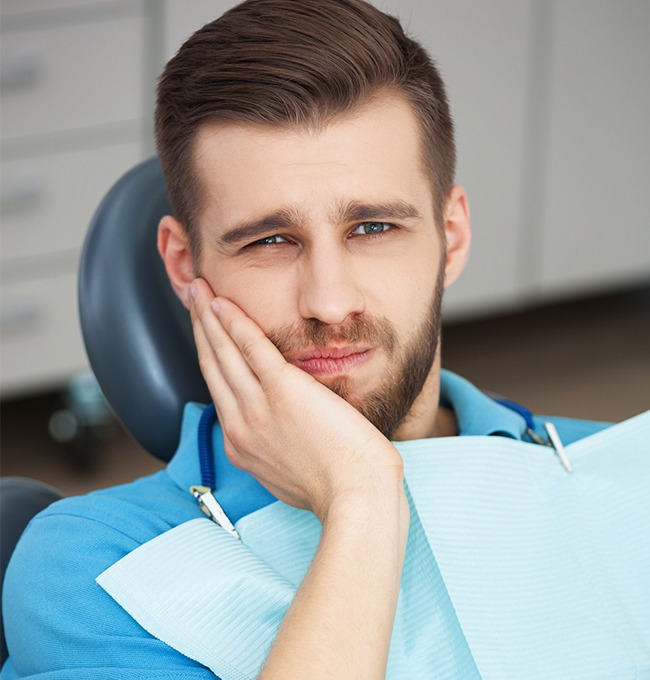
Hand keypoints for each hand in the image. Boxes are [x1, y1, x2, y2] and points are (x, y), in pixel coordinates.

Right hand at [188, 278, 404, 520]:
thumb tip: (282, 432)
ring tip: (198, 288)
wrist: (356, 496)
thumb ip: (276, 447)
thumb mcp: (291, 473)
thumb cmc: (337, 487)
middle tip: (192, 296)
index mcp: (243, 444)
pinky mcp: (283, 391)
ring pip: (223, 352)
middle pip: (212, 365)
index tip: (207, 333)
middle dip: (199, 327)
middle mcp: (240, 425)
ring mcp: (258, 408)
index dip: (210, 354)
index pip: (219, 389)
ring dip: (208, 316)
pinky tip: (222, 302)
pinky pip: (251, 348)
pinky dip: (233, 323)